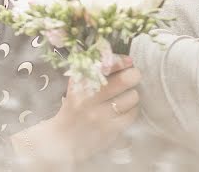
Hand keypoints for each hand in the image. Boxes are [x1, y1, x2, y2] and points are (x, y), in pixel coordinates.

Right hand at [11, 56, 140, 168]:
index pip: (104, 66)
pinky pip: (132, 114)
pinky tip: (124, 110)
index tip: (129, 61)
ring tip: (127, 95)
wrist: (64, 139)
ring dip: (133, 94)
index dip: (120, 61)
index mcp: (79, 83)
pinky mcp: (110, 130)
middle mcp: (89, 98)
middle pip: (123, 80)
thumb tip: (119, 58)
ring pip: (131, 97)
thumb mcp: (76, 86)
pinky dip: (132, 110)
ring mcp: (100, 115)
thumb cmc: (73, 108)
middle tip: (134, 75)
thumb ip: (91, 71)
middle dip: (133, 75)